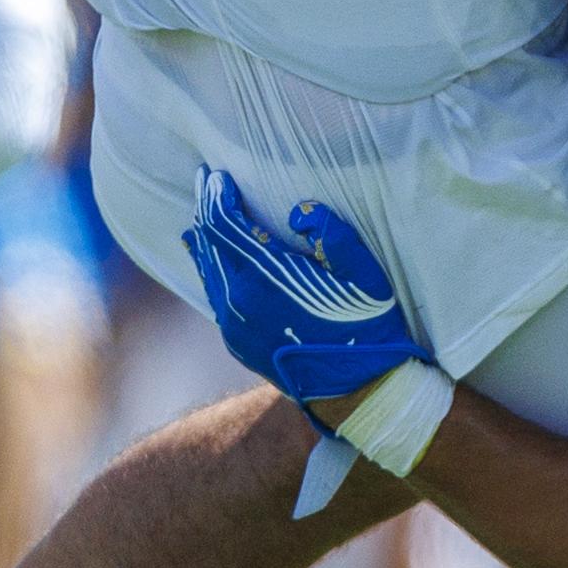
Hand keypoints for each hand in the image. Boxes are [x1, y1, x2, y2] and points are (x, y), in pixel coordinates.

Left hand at [181, 171, 426, 407]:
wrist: (358, 392)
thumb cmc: (367, 329)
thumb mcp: (364, 275)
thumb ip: (333, 234)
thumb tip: (298, 210)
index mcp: (266, 278)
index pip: (227, 226)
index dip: (219, 197)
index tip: (217, 175)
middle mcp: (239, 302)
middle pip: (210, 244)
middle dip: (206, 210)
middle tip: (203, 182)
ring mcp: (234, 326)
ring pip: (208, 271)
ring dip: (204, 239)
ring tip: (200, 216)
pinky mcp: (236, 343)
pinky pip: (214, 296)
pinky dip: (209, 270)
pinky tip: (206, 260)